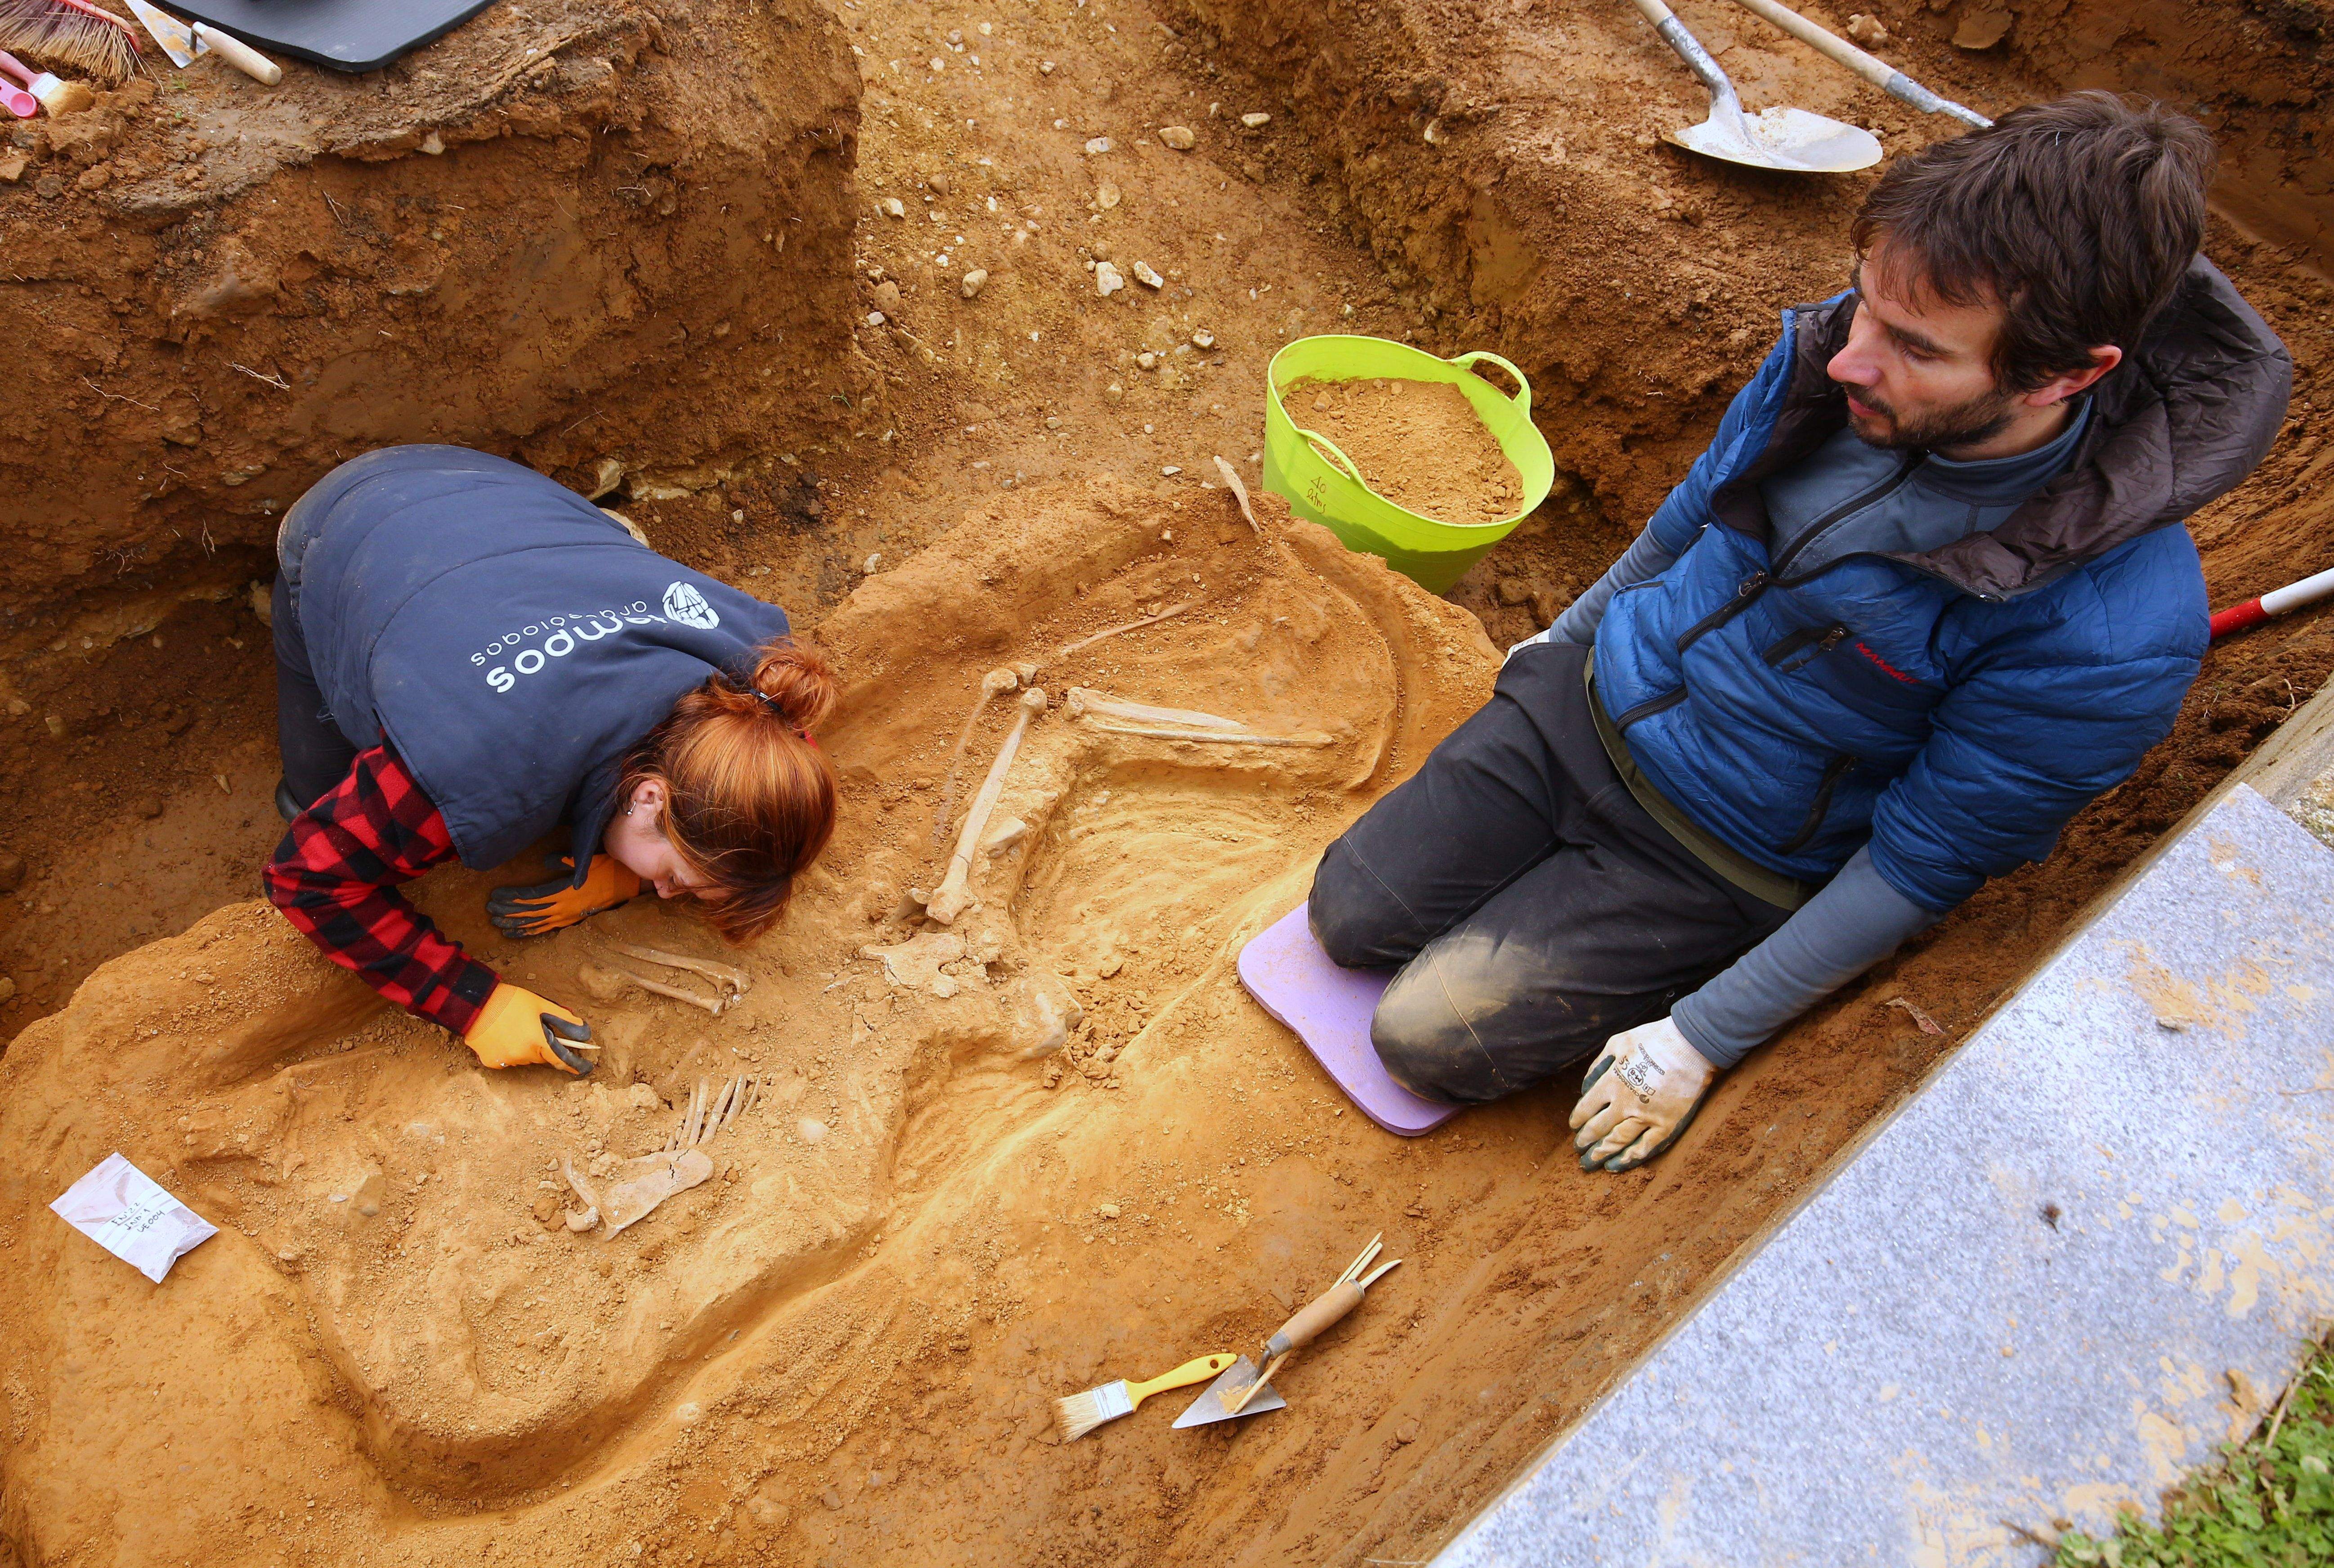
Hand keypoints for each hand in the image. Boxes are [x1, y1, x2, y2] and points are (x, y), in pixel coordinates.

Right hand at [464, 983, 594, 1073]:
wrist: (474, 1003)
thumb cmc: (510, 1001)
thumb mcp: (541, 1005)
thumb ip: (564, 1020)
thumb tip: (584, 1032)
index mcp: (537, 1041)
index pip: (562, 1060)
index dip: (575, 1065)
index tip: (585, 1069)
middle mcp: (523, 1055)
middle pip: (542, 1056)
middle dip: (543, 1045)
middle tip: (533, 1027)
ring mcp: (506, 1061)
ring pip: (525, 1058)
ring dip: (525, 1048)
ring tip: (514, 1028)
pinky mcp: (491, 1062)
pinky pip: (507, 1059)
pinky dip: (509, 1050)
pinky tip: (501, 1036)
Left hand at [487, 854, 642, 938]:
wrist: (625, 885)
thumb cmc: (606, 870)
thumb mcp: (585, 861)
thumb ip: (564, 861)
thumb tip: (546, 860)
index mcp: (564, 892)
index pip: (531, 897)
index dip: (512, 897)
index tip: (495, 895)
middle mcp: (562, 908)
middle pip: (528, 912)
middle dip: (507, 912)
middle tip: (489, 910)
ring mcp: (565, 917)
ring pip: (535, 923)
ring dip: (515, 924)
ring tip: (497, 924)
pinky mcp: (569, 922)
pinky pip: (545, 929)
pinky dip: (529, 932)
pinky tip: (516, 933)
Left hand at [1568, 1016, 1713, 1171]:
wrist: (1691, 1045)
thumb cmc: (1654, 1040)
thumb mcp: (1618, 1043)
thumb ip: (1598, 1065)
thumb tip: (1585, 1086)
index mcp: (1611, 1083)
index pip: (1586, 1108)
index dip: (1578, 1120)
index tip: (1574, 1126)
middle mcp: (1625, 1104)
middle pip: (1598, 1128)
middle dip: (1585, 1141)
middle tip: (1578, 1150)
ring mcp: (1646, 1117)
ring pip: (1618, 1141)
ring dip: (1601, 1154)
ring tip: (1591, 1163)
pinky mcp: (1667, 1125)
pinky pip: (1645, 1148)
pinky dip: (1628, 1159)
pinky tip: (1615, 1166)